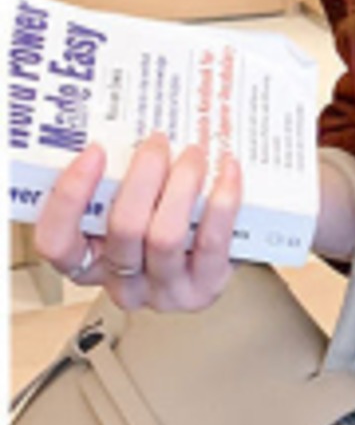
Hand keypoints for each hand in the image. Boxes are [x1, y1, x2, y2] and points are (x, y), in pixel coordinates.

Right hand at [33, 132, 241, 312]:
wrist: (213, 265)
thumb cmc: (161, 230)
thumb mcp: (127, 212)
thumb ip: (116, 186)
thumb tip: (124, 132)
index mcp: (88, 265)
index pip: (57, 241)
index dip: (69, 197)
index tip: (94, 151)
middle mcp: (122, 284)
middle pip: (123, 229)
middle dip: (143, 175)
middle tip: (159, 141)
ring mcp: (165, 291)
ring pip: (166, 236)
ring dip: (182, 184)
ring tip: (194, 154)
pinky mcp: (206, 287)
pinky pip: (212, 241)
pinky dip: (222, 201)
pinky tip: (228, 172)